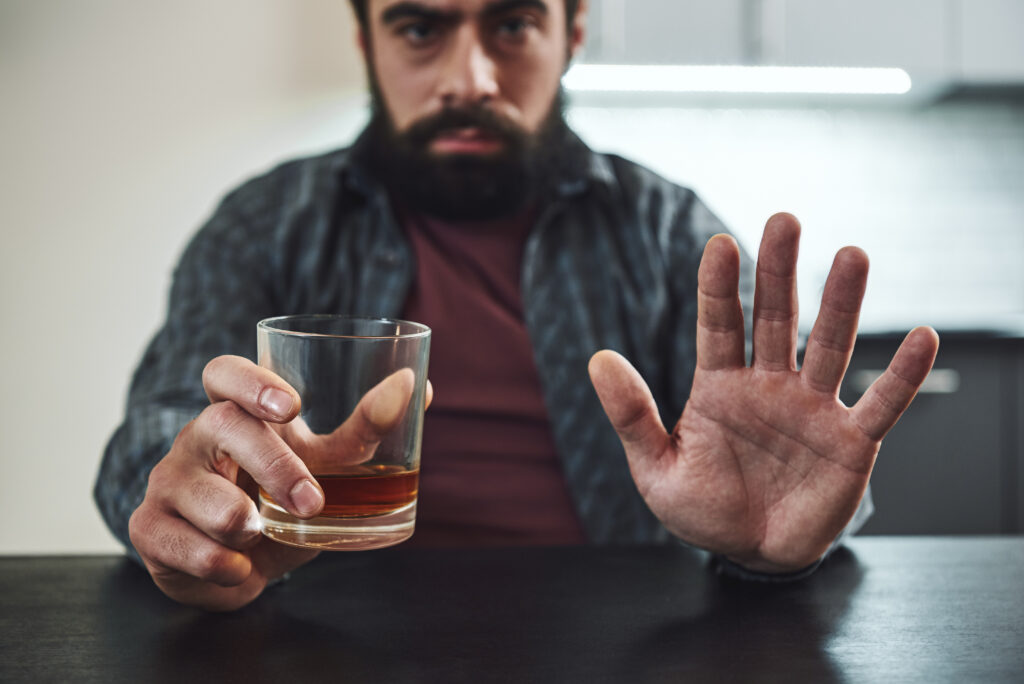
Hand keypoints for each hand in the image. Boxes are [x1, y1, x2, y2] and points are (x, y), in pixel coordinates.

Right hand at [128, 355, 424, 609]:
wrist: (238, 566)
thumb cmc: (280, 502)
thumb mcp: (323, 466)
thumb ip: (365, 430)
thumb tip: (419, 388)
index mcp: (236, 413)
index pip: (223, 373)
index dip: (251, 381)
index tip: (292, 406)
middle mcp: (195, 438)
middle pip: (222, 425)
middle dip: (273, 464)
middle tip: (312, 501)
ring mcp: (167, 481)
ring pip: (199, 492)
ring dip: (241, 521)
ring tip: (262, 533)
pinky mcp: (149, 527)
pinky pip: (179, 543)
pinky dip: (218, 562)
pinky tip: (238, 566)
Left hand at [589, 213, 938, 572]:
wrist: (751, 555)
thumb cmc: (702, 508)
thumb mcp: (656, 468)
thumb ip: (632, 416)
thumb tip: (597, 359)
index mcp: (719, 387)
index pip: (719, 325)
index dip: (719, 286)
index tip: (720, 245)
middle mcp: (768, 385)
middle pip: (776, 318)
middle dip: (779, 271)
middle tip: (784, 220)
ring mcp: (812, 408)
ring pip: (830, 346)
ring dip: (842, 303)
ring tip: (851, 256)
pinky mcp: (851, 441)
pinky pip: (882, 403)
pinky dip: (902, 375)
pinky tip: (923, 337)